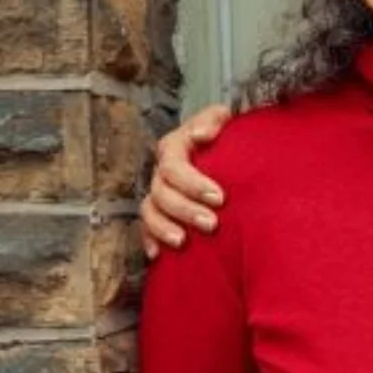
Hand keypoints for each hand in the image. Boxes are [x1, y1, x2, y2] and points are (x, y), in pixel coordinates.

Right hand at [140, 103, 232, 257]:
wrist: (226, 148)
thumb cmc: (225, 133)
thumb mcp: (223, 117)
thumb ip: (214, 119)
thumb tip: (201, 135)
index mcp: (174, 147)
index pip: (174, 167)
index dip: (193, 184)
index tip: (220, 198)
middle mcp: (162, 170)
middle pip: (162, 192)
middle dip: (185, 210)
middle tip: (212, 224)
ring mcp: (158, 191)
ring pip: (150, 211)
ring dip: (164, 228)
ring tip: (183, 242)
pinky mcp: (159, 211)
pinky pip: (146, 227)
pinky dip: (150, 240)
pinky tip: (158, 255)